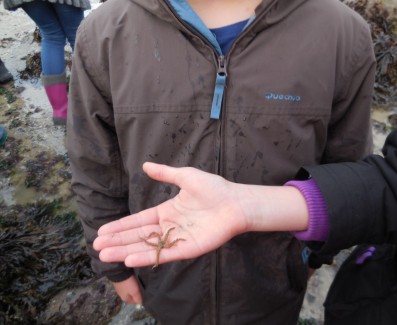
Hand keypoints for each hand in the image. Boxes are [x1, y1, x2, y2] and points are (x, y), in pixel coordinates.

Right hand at [93, 162, 249, 267]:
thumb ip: (165, 174)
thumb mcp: (185, 176)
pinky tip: (130, 259)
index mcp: (166, 212)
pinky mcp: (188, 248)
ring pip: (147, 246)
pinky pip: (165, 254)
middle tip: (97, 247)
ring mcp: (177, 239)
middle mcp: (169, 227)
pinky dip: (147, 257)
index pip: (138, 221)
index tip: (102, 231)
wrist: (236, 202)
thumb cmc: (214, 188)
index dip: (120, 226)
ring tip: (106, 255)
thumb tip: (145, 166)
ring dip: (126, 251)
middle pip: (138, 236)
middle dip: (117, 241)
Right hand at [112, 276, 141, 304]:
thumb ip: (138, 298)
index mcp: (125, 299)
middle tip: (142, 289)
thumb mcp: (135, 292)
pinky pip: (126, 285)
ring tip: (139, 285)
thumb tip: (140, 303)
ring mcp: (119, 288)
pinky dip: (130, 284)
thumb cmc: (128, 283)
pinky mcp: (119, 282)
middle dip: (136, 294)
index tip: (144, 295)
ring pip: (128, 291)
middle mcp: (121, 295)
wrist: (119, 272)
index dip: (139, 300)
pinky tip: (133, 281)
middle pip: (131, 296)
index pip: (133, 302)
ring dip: (133, 289)